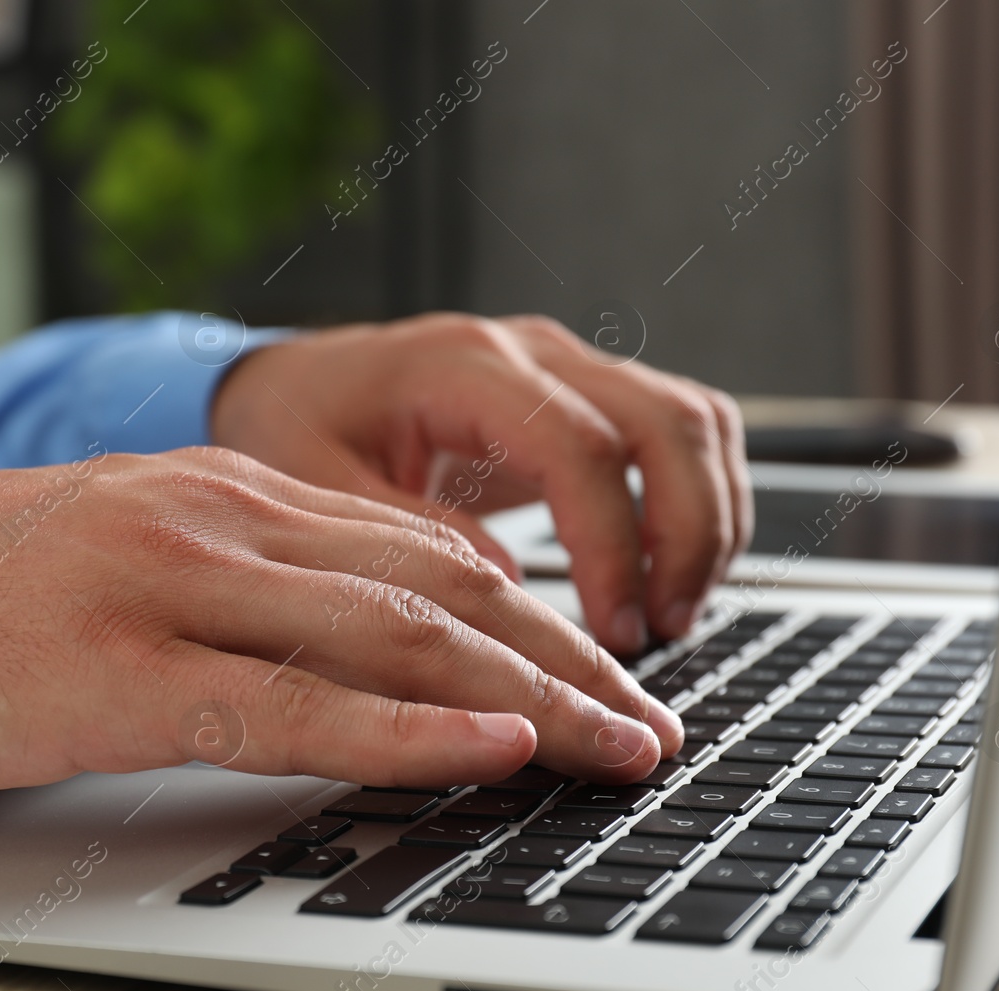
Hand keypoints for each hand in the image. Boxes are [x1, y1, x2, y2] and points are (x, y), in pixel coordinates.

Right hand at [0, 447, 681, 794]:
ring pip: (394, 641)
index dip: (536, 619)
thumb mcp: (117, 569)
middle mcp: (217, 520)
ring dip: (529, 699)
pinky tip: (489, 753)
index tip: (606, 677)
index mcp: (222, 495)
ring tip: (619, 748)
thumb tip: (344, 667)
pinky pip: (291, 707)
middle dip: (569, 660)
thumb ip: (233, 599)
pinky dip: (405, 735)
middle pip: (441, 590)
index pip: (422, 554)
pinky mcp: (115, 671)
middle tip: (652, 725)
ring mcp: (169, 586)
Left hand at [212, 313, 752, 653]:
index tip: (612, 630)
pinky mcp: (583, 398)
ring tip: (674, 613)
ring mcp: (566, 368)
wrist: (292, 381)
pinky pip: (679, 431)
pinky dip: (700, 501)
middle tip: (663, 627)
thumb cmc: (296, 427)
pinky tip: (672, 573)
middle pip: (667, 421)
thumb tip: (507, 595)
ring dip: (706, 520)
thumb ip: (406, 536)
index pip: (580, 445)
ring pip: (692, 420)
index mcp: (461, 365)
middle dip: (686, 533)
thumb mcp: (316, 488)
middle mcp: (530, 352)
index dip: (611, 544)